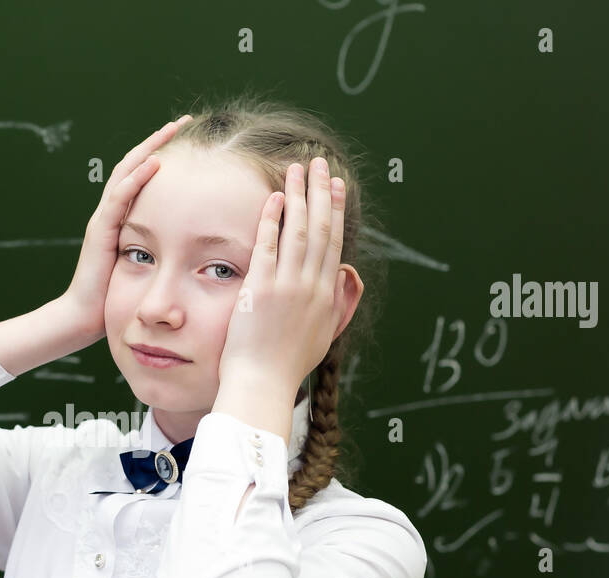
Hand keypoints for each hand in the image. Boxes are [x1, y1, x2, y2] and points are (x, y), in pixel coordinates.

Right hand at [59, 115, 190, 347]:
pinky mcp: (101, 231)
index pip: (141, 176)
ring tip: (171, 130)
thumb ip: (160, 252)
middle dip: (158, 141)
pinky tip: (155, 162)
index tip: (187, 139)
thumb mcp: (145, 269)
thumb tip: (195, 250)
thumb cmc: (114, 299)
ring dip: (149, 149)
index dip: (162, 154)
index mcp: (121, 218)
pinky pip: (120, 197)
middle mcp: (110, 212)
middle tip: (183, 121)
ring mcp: (103, 219)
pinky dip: (137, 178)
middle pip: (133, 165)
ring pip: (125, 173)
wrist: (83, 319)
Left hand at [217, 157, 349, 393]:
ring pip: (297, 231)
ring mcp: (287, 286)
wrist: (264, 384)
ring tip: (296, 169)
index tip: (336, 186)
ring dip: (298, 196)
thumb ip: (337, 302)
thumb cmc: (287, 365)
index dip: (335, 211)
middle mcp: (311, 286)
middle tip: (319, 163)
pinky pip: (268, 246)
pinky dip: (272, 220)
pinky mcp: (262, 289)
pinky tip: (274, 198)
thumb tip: (346, 274)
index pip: (333, 242)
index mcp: (326, 295)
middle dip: (320, 192)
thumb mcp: (323, 334)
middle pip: (319, 229)